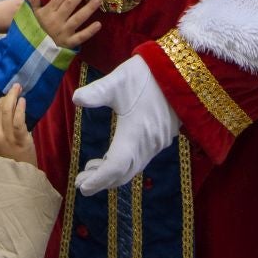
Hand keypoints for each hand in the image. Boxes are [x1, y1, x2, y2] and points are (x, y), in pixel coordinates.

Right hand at [0, 84, 37, 167]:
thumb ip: (0, 127)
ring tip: (19, 90)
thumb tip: (7, 107)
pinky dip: (20, 108)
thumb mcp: (0, 142)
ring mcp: (7, 137)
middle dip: (7, 96)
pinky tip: (23, 101)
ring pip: (7, 112)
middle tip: (15, 87)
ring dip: (13, 97)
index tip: (7, 95)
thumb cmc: (11, 156)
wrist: (20, 174)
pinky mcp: (19, 138)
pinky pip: (18, 120)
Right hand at [28, 0, 101, 48]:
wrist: (33, 50)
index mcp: (47, 12)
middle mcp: (55, 21)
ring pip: (77, 19)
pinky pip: (80, 37)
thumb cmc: (36, 28)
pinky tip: (98, 24)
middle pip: (70, 5)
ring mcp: (63, 33)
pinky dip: (89, 32)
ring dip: (88, 9)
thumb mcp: (33, 12)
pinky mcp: (68, 44)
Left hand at [72, 54, 178, 193]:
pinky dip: (124, 164)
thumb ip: (97, 91)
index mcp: (135, 133)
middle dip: (102, 180)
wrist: (181, 69)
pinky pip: (141, 159)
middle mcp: (148, 143)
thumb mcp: (118, 80)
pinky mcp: (163, 136)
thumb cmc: (147, 73)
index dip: (98, 180)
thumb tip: (76, 99)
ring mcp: (158, 141)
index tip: (82, 187)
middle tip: (80, 182)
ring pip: (133, 167)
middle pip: (124, 172)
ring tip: (90, 169)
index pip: (115, 167)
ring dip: (112, 172)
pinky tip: (110, 156)